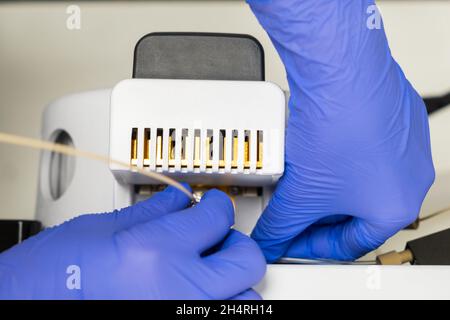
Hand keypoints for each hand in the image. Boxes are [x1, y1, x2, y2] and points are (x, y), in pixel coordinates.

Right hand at [0, 186, 265, 298]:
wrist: (25, 308)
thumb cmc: (50, 276)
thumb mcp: (101, 230)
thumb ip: (152, 212)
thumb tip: (180, 200)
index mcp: (155, 252)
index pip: (216, 217)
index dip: (217, 204)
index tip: (213, 205)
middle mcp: (177, 290)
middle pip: (246, 259)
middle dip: (235, 242)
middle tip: (218, 237)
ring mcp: (180, 316)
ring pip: (245, 297)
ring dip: (233, 280)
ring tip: (210, 270)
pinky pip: (220, 317)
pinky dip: (217, 303)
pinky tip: (195, 293)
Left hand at [248, 0, 434, 261]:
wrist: (342, 71)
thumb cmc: (338, 128)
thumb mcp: (300, 194)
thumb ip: (281, 227)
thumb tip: (270, 241)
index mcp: (395, 208)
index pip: (348, 244)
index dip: (312, 248)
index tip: (291, 244)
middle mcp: (408, 178)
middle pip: (352, 212)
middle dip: (316, 215)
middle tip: (289, 214)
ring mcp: (404, 145)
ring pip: (356, 179)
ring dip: (325, 185)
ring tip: (298, 179)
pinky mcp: (394, 117)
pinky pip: (361, 149)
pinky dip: (336, 157)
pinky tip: (314, 150)